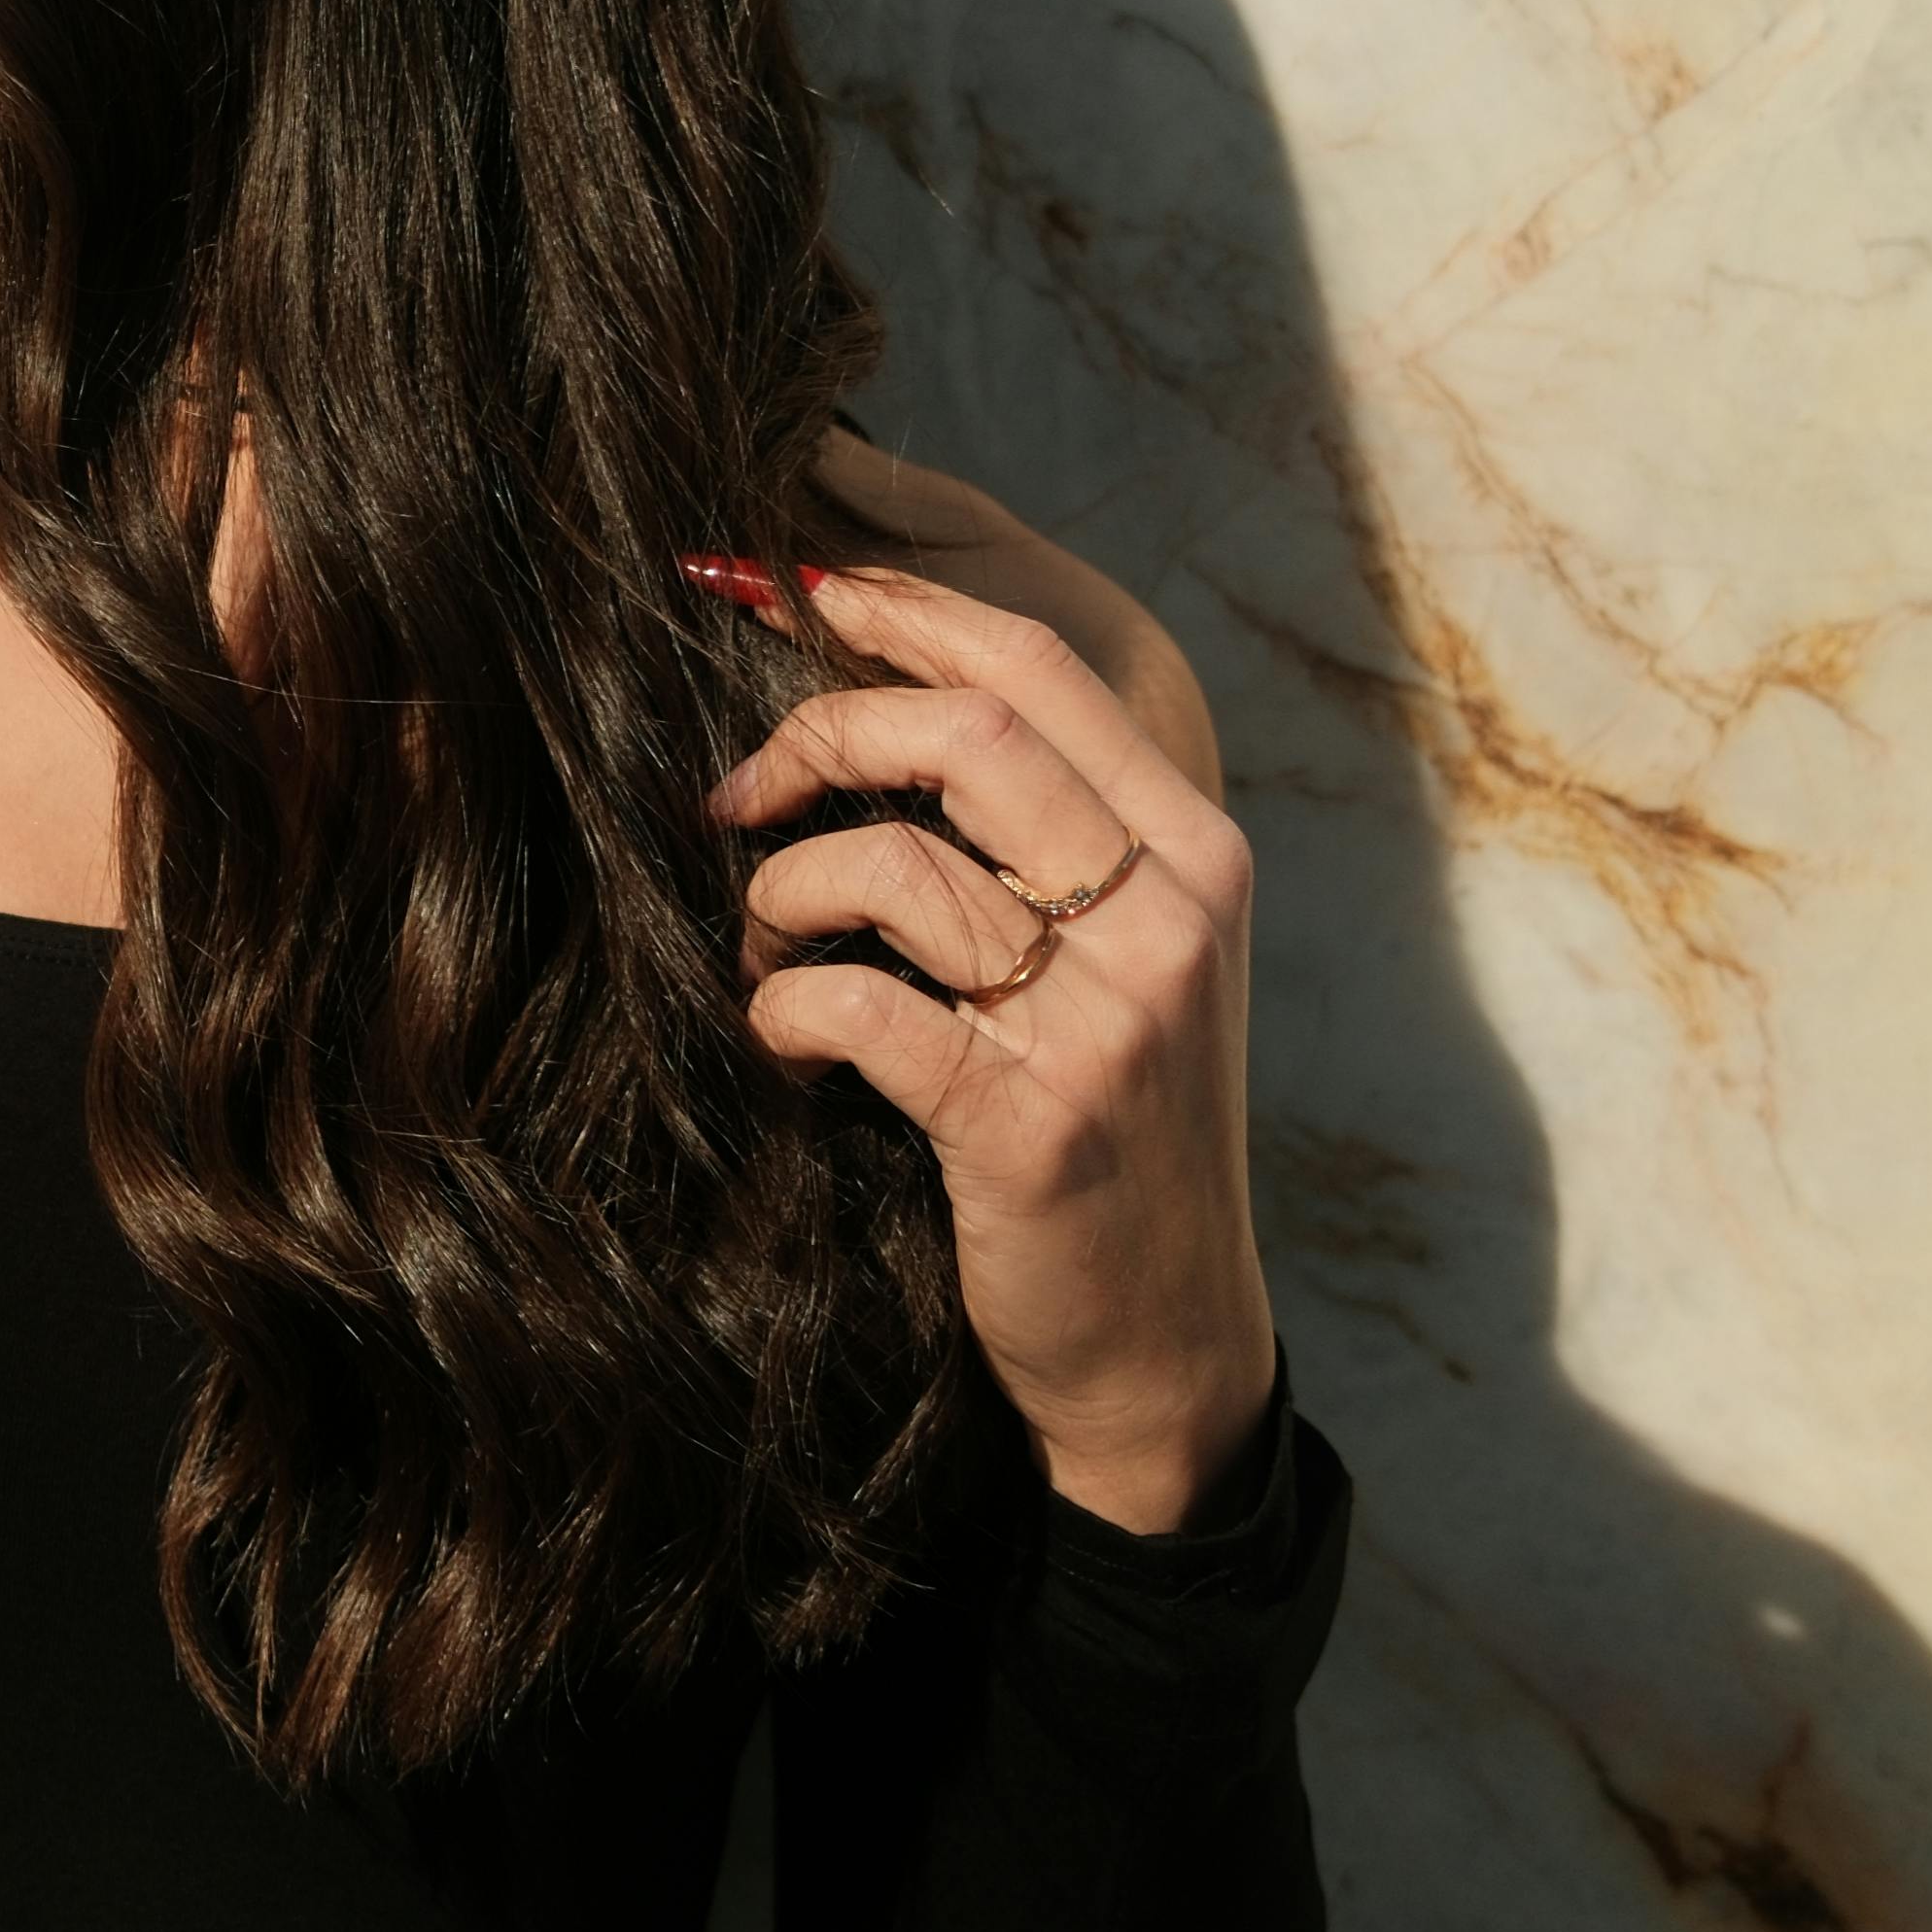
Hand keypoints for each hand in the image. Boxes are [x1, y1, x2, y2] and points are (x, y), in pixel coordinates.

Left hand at [703, 560, 1275, 1531]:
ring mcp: (1104, 1024)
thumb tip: (883, 699)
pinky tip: (777, 1044)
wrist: (1165, 1341)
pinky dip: (781, 1009)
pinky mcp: (1026, 1124)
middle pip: (965, 734)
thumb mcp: (1128, 964)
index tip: (795, 590)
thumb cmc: (1115, 1132)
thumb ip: (1047, 841)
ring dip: (781, 889)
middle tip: (739, 797)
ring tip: (763, 943)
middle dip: (817, 734)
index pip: (1039, 671)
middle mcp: (1166, 921)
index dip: (902, 609)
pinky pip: (855, 1007)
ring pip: (892, 866)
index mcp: (1192, 855)